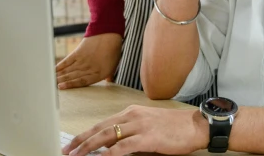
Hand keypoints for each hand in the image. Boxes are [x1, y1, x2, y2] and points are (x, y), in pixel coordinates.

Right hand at [56, 33, 122, 89]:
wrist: (108, 34)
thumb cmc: (113, 50)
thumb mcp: (114, 64)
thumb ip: (109, 75)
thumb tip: (109, 81)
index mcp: (98, 74)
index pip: (82, 82)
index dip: (71, 85)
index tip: (61, 87)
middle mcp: (89, 68)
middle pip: (73, 77)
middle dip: (62, 82)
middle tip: (52, 86)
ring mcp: (83, 61)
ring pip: (68, 71)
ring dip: (59, 76)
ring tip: (51, 81)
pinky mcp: (78, 53)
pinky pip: (67, 61)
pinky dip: (59, 66)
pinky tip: (53, 70)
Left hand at [62, 105, 208, 155]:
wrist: (196, 126)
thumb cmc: (175, 127)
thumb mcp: (149, 125)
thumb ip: (130, 133)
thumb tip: (112, 146)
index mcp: (132, 112)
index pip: (103, 123)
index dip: (85, 134)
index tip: (73, 143)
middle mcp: (133, 116)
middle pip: (100, 128)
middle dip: (81, 140)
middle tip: (67, 150)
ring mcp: (140, 126)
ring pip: (107, 136)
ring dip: (89, 147)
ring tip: (76, 155)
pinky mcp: (148, 137)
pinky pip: (123, 147)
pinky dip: (109, 153)